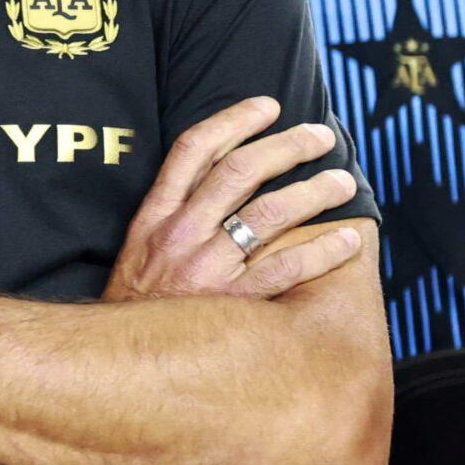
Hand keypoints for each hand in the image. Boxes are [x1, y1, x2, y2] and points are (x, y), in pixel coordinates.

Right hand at [104, 97, 363, 303]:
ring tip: (342, 182)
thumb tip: (216, 180)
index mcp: (155, 214)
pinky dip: (324, 251)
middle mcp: (180, 233)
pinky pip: (288, 268)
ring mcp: (206, 267)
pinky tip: (348, 241)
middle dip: (287, 146)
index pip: (195, 149)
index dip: (235, 119)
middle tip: (320, 136)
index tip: (268, 105)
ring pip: (270, 214)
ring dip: (314, 192)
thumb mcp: (138, 247)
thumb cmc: (136, 302)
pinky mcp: (232, 302)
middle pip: (240, 171)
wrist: (116, 359)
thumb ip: (170, 214)